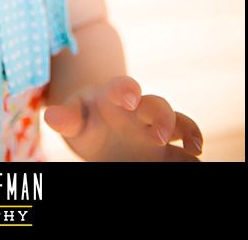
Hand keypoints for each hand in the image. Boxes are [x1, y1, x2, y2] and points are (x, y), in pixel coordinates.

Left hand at [43, 75, 202, 161]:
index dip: (127, 89)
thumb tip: (50, 117)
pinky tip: (197, 161)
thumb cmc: (85, 119)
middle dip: (161, 116)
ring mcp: (155, 130)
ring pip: (179, 123)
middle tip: (157, 134)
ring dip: (188, 132)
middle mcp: (140, 110)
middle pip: (157, 104)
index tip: (129, 99)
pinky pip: (184, 150)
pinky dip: (193, 155)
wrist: (99, 131)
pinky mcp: (166, 150)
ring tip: (194, 147)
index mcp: (115, 97)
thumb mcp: (73, 117)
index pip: (122, 86)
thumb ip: (66, 117)